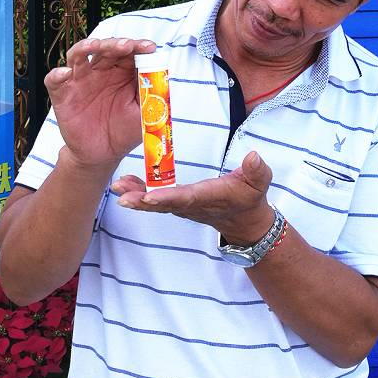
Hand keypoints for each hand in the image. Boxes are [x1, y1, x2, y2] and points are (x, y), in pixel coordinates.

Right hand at [46, 37, 156, 169]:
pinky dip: (57, 74)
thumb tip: (161, 76)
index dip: (139, 47)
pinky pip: (54, 80)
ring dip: (87, 46)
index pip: (130, 52)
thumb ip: (151, 93)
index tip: (149, 48)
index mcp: (123, 72)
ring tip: (95, 46)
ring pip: (79, 54)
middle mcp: (101, 71)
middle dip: (117, 44)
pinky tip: (65, 73)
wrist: (103, 154)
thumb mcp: (144, 112)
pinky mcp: (63, 94)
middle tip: (127, 46)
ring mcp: (81, 80)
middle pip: (106, 48)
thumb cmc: (125, 129)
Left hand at [112, 150, 275, 243]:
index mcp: (211, 197)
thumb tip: (253, 156)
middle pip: (165, 204)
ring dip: (135, 196)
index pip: (188, 198)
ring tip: (117, 187)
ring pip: (156, 203)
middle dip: (142, 200)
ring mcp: (184, 207)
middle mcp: (193, 205)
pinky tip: (123, 185)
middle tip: (121, 196)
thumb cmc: (251, 196)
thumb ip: (257, 170)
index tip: (149, 197)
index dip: (169, 197)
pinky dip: (138, 193)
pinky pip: (155, 201)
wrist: (244, 222)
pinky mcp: (178, 204)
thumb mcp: (260, 181)